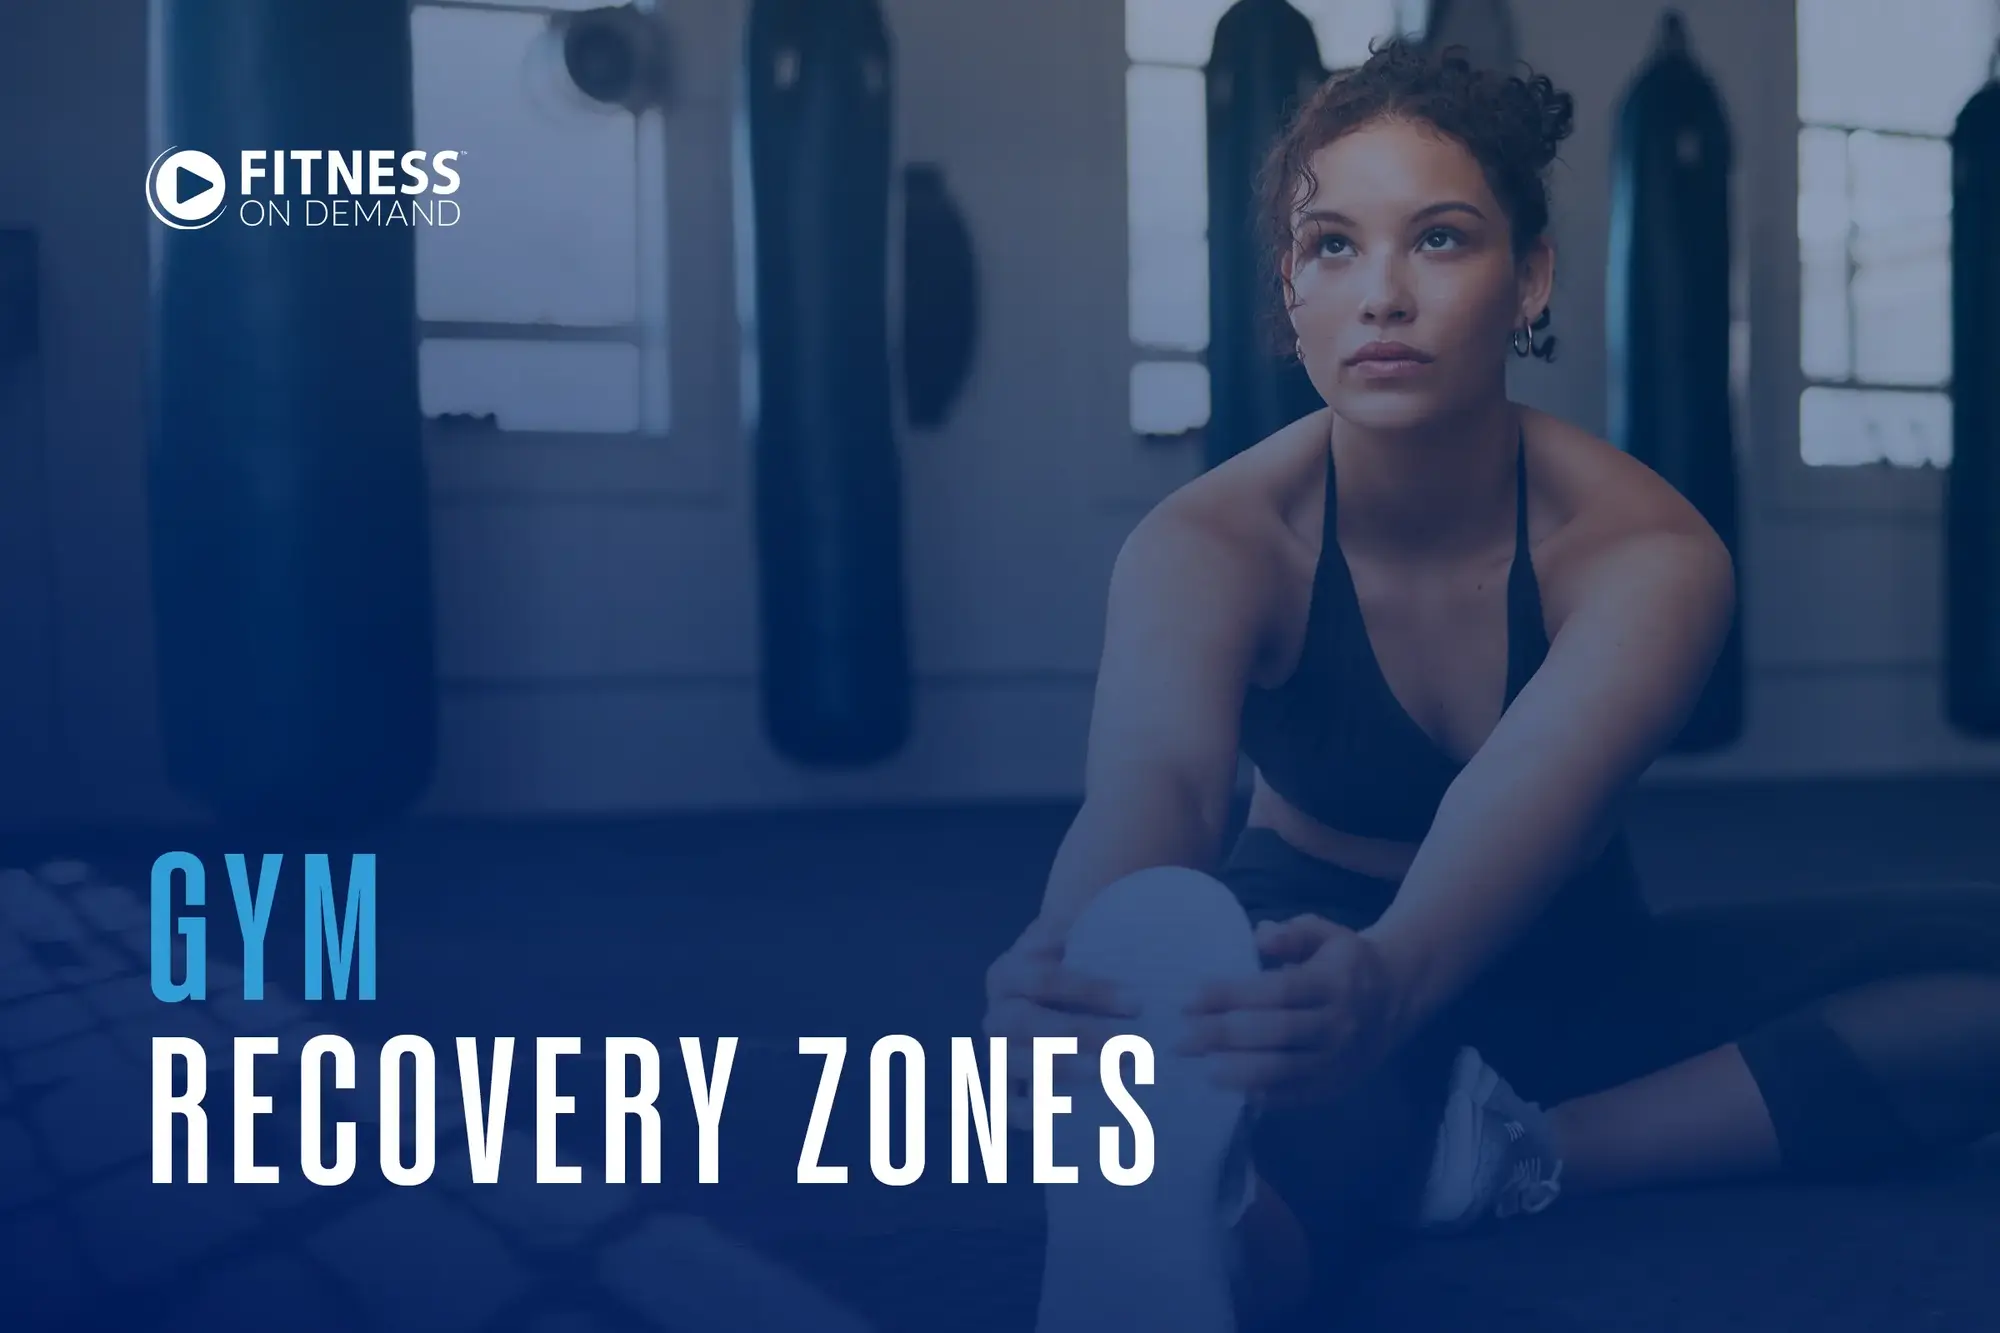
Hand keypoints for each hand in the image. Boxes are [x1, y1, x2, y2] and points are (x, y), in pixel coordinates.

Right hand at [982, 915, 1138, 1122]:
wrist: (1047, 992)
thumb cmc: (1076, 964)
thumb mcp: (1077, 939)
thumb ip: (1100, 932)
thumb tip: (1156, 933)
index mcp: (1008, 972)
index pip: (1045, 978)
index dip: (1090, 991)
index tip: (1138, 1004)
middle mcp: (995, 1013)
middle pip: (1028, 1024)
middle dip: (1079, 1035)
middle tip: (1130, 1049)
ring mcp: (996, 1052)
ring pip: (1016, 1063)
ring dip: (1062, 1072)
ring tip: (1109, 1078)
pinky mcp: (1001, 1089)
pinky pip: (1007, 1105)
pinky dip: (1030, 1114)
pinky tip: (1066, 1116)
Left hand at [1177, 914, 1395, 1108]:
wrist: (1398, 997)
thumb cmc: (1347, 961)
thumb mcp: (1326, 934)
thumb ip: (1292, 932)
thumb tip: (1259, 937)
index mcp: (1334, 982)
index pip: (1277, 991)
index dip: (1232, 996)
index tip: (1190, 999)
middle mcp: (1339, 1024)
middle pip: (1276, 1033)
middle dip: (1223, 1037)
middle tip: (1181, 1039)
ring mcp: (1339, 1059)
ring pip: (1284, 1070)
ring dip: (1238, 1071)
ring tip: (1200, 1068)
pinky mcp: (1337, 1085)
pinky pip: (1296, 1095)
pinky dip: (1262, 1094)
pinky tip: (1231, 1087)